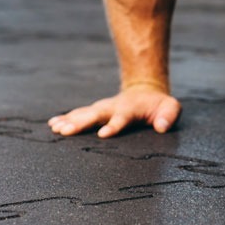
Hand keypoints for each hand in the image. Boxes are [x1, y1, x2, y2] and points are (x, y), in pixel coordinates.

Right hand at [48, 84, 180, 138]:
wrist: (144, 90)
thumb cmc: (159, 105)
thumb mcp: (170, 108)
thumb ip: (168, 115)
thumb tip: (161, 127)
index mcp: (130, 109)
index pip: (121, 118)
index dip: (113, 126)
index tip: (102, 134)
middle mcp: (113, 108)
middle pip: (96, 115)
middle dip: (81, 122)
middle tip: (66, 131)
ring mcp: (103, 109)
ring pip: (84, 114)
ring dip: (70, 121)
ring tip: (55, 128)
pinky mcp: (96, 111)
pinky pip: (79, 114)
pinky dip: (66, 119)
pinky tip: (53, 125)